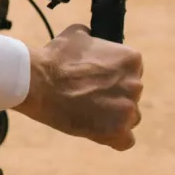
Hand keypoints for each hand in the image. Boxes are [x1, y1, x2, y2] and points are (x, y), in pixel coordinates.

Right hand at [13, 24, 142, 150]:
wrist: (38, 82)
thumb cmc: (55, 57)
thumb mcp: (77, 34)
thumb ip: (95, 39)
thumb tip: (95, 39)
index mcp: (130, 59)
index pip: (130, 70)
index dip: (111, 74)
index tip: (96, 77)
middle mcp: (135, 84)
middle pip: (130, 94)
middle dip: (113, 95)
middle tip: (88, 94)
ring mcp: (128, 110)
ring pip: (129, 117)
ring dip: (113, 115)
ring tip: (87, 111)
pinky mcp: (118, 131)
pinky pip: (125, 140)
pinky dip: (112, 137)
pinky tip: (96, 129)